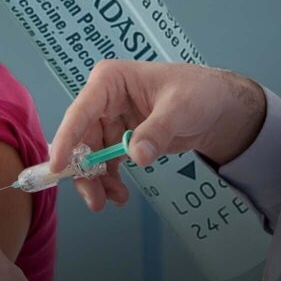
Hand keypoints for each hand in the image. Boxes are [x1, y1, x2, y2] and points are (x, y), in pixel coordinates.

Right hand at [50, 60, 265, 211]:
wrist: (221, 108)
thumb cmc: (200, 94)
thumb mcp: (181, 109)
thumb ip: (157, 131)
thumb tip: (136, 156)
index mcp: (110, 80)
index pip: (81, 110)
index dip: (68, 138)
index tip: (58, 165)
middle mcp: (103, 100)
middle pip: (81, 138)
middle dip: (84, 171)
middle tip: (94, 200)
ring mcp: (110, 120)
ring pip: (90, 155)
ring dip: (97, 181)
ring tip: (113, 200)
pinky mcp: (120, 138)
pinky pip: (105, 163)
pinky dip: (109, 180)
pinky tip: (119, 194)